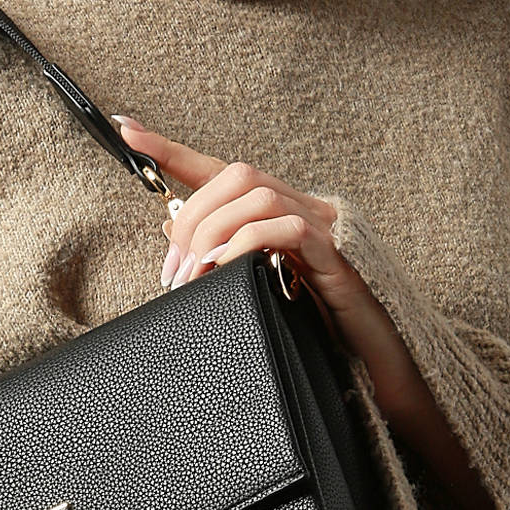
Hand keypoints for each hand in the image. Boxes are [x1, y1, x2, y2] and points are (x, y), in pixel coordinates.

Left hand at [111, 115, 500, 509]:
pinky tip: (225, 269)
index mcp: (283, 217)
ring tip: (192, 278)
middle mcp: (306, 212)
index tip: (127, 129)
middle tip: (172, 273)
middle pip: (237, 175)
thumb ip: (220, 261)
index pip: (223, 171)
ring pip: (258, 193)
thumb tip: (172, 230)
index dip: (173, 149)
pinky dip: (248, 243)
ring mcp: (327, 232)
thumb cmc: (323, 341)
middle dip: (193, 215)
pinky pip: (289, 229)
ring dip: (214, 231)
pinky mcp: (340, 261)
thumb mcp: (257, 296)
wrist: (382, 380)